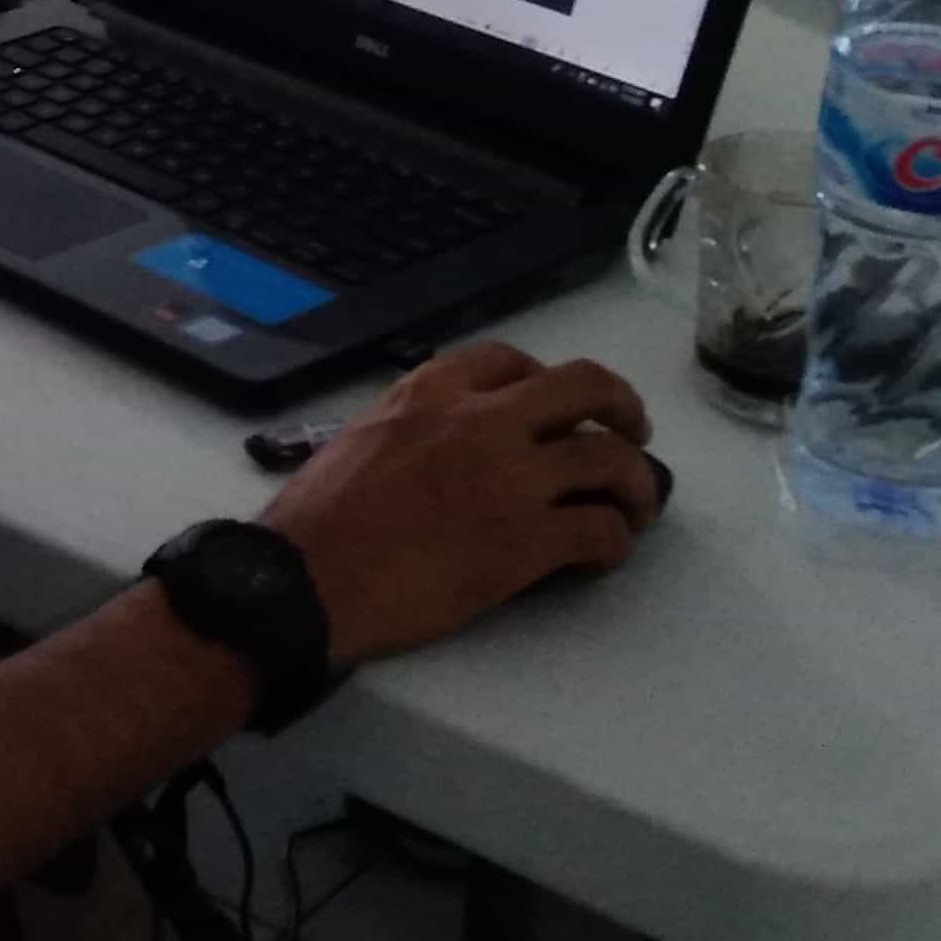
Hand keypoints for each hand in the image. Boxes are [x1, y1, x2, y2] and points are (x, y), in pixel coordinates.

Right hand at [259, 345, 657, 666]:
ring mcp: (510, 479)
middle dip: (622, 408)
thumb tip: (449, 444)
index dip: (549, 383)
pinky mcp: (525, 542)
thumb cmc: (317, 519)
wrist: (304, 579)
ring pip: (610, 460)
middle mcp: (481, 420)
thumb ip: (416, 424)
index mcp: (432, 390)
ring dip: (636, 485)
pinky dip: (614, 543)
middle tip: (633, 436)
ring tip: (635, 510)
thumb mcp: (363, 436)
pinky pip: (600, 531)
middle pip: (586, 387)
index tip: (558, 410)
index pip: (513, 360)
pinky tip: (603, 556)